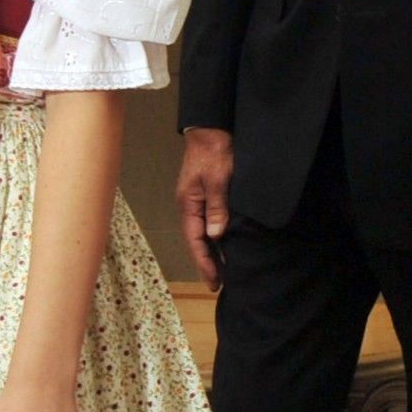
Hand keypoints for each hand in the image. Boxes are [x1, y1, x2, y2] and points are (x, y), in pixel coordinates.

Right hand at [175, 127, 235, 289]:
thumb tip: (215, 236)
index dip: (205, 262)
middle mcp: (188, 205)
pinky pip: (206, 222)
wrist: (211, 128)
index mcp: (188, 204)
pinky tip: (222, 244)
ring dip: (210, 251)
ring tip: (221, 270)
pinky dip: (213, 237)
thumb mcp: (217, 180)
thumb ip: (216, 208)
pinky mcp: (202, 194)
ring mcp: (194, 199)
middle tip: (219, 284)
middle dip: (206, 262)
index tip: (215, 282)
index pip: (195, 240)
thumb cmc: (214, 152)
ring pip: (201, 232)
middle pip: (196, 240)